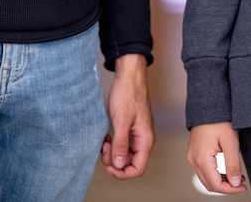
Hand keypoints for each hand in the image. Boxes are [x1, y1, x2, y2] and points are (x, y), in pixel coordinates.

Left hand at [100, 55, 153, 179]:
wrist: (129, 76)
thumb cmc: (128, 94)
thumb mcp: (121, 121)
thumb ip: (121, 144)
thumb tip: (119, 165)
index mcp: (145, 140)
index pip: (137, 168)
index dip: (122, 172)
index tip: (109, 166)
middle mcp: (143, 140)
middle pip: (130, 163)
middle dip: (115, 161)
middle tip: (105, 150)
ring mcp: (137, 134)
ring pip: (125, 154)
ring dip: (113, 153)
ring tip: (105, 142)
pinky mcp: (130, 128)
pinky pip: (122, 144)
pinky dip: (113, 144)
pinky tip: (106, 137)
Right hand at [187, 122, 246, 193]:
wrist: (207, 106)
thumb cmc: (218, 120)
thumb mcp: (230, 142)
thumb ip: (233, 165)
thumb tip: (235, 183)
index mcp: (201, 159)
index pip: (215, 185)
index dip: (231, 189)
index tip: (242, 187)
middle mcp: (194, 160)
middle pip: (209, 185)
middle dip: (226, 187)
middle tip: (241, 184)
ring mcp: (192, 157)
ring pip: (206, 179)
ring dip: (221, 182)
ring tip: (236, 178)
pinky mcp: (194, 154)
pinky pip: (204, 171)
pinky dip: (215, 175)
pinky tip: (226, 172)